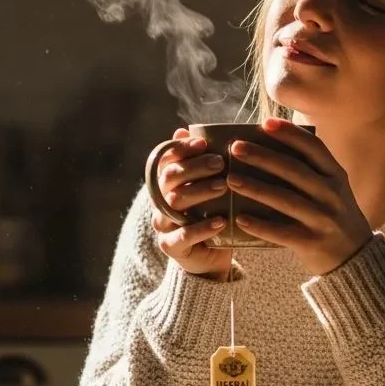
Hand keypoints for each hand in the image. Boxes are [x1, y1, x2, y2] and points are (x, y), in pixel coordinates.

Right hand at [151, 129, 232, 278]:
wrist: (212, 256)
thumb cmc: (213, 213)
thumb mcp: (212, 187)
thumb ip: (203, 162)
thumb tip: (185, 129)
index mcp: (167, 182)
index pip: (166, 159)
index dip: (181, 148)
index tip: (203, 142)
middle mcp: (160, 200)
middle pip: (171, 177)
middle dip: (195, 167)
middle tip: (220, 163)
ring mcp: (163, 223)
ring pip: (175, 202)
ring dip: (200, 192)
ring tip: (223, 186)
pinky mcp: (171, 246)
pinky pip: (183, 235)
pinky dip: (202, 227)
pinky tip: (221, 221)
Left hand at [226, 118, 373, 275]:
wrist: (355, 257)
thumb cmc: (333, 216)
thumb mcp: (332, 189)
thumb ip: (311, 170)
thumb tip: (269, 147)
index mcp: (336, 176)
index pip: (313, 148)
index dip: (290, 134)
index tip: (265, 124)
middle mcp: (332, 194)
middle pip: (294, 170)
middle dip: (263, 157)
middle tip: (235, 148)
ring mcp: (324, 219)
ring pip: (286, 200)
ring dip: (256, 188)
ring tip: (230, 179)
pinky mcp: (313, 242)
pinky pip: (282, 232)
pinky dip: (260, 225)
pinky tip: (240, 218)